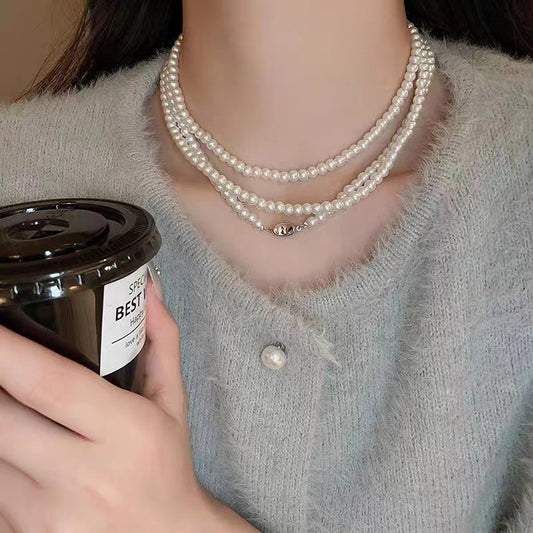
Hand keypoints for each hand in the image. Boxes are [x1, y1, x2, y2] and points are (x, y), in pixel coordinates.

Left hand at [0, 281, 256, 531]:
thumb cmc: (167, 463)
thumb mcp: (171, 401)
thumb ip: (161, 340)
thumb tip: (149, 289)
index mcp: (125, 432)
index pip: (50, 383)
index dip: (6, 350)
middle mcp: (83, 477)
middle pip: (0, 419)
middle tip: (0, 360)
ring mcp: (46, 517)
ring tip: (14, 402)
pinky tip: (18, 445)